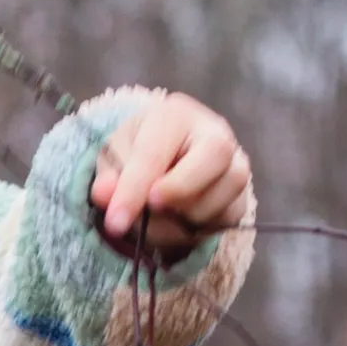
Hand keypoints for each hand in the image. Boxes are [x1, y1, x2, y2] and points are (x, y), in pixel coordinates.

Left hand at [90, 92, 251, 260]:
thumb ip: (107, 179)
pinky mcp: (241, 193)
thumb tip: (104, 194)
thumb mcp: (112, 161)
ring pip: (225, 191)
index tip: (114, 222)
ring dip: (185, 217)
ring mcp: (235, 161)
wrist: (163, 162)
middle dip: (180, 189)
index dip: (133, 191)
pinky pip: (227, 218)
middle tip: (153, 208)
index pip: (154, 152)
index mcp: (173, 115)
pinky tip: (177, 224)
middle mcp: (213, 131)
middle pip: (215, 154)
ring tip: (157, 219)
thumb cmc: (135, 155)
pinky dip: (198, 230)